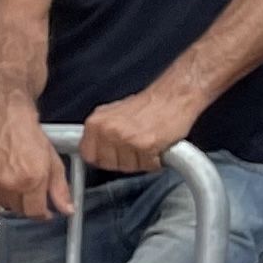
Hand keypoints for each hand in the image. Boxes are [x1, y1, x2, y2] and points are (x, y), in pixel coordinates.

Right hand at [0, 110, 68, 218]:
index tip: (45, 211)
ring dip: (13, 199)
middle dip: (29, 205)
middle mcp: (10, 184)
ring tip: (17, 181)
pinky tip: (4, 178)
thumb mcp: (54, 163)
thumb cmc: (29, 137)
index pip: (36, 213)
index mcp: (31, 180)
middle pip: (20, 211)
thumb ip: (61, 190)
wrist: (6, 122)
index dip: (43, 214)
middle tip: (32, 191)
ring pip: (5, 205)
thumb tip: (67, 209)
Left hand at [78, 85, 199, 175]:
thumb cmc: (148, 104)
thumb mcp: (112, 113)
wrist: (174, 95)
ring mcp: (125, 139)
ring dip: (140, 161)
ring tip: (147, 144)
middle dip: (123, 161)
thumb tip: (92, 148)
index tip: (114, 155)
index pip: (88, 155)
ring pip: (128, 168)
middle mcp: (107, 131)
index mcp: (95, 123)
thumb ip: (100, 132)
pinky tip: (158, 146)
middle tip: (135, 148)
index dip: (103, 158)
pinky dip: (155, 161)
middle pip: (108, 165)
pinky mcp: (145, 145)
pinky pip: (147, 165)